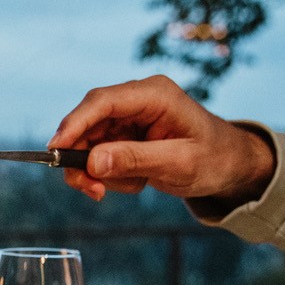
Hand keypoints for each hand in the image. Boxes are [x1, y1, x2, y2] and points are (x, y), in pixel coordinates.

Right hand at [47, 75, 274, 204]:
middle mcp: (137, 99)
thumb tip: (92, 161)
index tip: (55, 150)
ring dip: (97, 171)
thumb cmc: (214, 159)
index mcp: (155, 94)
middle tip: (91, 190)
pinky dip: (108, 174)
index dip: (74, 124)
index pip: (102, 102)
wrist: (230, 165)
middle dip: (82, 158)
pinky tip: (136, 181)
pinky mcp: (124, 133)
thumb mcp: (178, 164)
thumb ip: (135, 160)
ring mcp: (128, 116)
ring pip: (87, 141)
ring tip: (131, 187)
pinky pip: (98, 154)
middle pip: (87, 122)